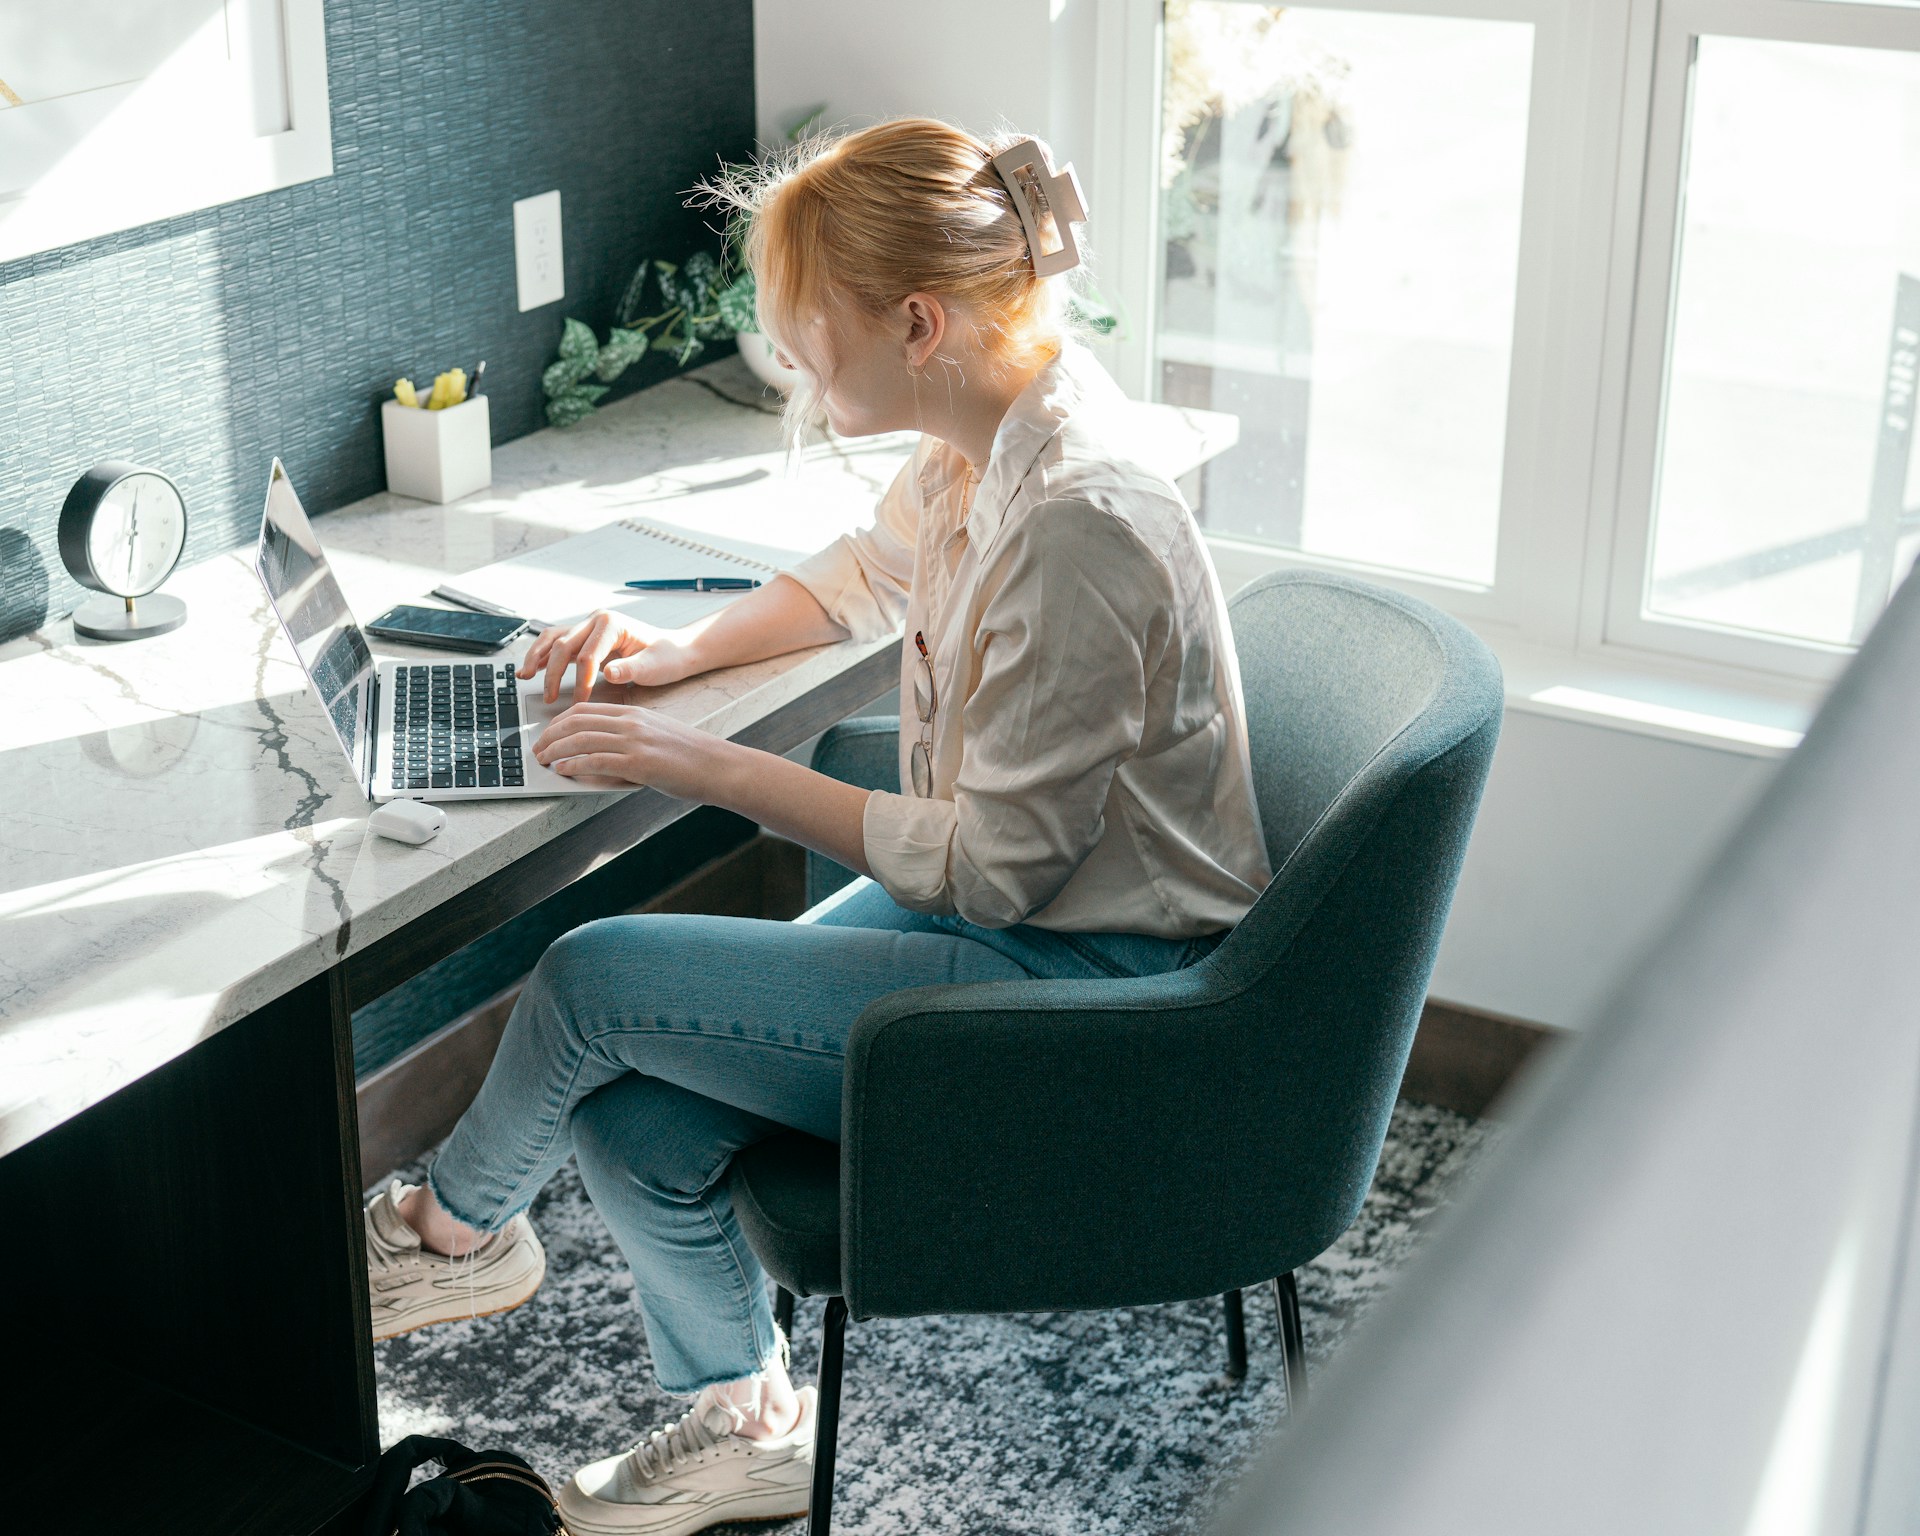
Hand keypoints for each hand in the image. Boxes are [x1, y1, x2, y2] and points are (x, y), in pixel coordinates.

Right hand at [516, 610, 698, 703]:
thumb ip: (631, 669)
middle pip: (563, 644)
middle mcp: (596, 621)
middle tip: (549, 698)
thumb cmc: (666, 657)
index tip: (580, 701)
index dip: (581, 680)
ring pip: (553, 639)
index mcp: (612, 624)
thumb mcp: (654, 666)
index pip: (588, 654)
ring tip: (524, 676)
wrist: (674, 650)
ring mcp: (588, 627)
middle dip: (552, 673)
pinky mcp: (584, 637)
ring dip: (537, 658)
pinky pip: (556, 643)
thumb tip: (608, 673)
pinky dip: (541, 655)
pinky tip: (529, 670)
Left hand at [532, 701, 725, 798]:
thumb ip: (628, 739)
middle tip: (537, 749)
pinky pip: (595, 760)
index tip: (547, 734)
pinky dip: (573, 765)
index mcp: (634, 713)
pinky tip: (563, 770)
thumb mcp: (656, 737)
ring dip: (555, 750)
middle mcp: (631, 722)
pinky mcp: (638, 763)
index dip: (558, 722)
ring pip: (580, 739)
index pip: (585, 710)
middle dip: (549, 735)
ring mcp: (634, 741)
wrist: (718, 766)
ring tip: (543, 760)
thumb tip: (600, 755)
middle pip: (576, 721)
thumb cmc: (692, 756)